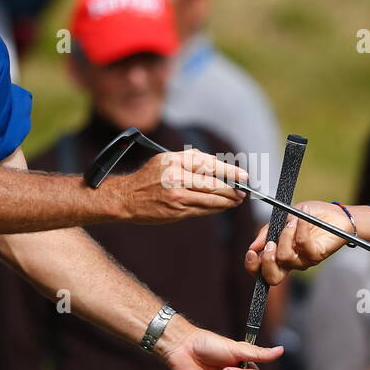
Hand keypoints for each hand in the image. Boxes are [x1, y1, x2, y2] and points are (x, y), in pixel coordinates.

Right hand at [113, 147, 247, 223]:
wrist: (126, 198)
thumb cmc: (148, 177)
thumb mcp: (165, 159)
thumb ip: (189, 158)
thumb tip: (215, 162)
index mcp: (175, 161)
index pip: (209, 165)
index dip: (230, 171)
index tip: (243, 175)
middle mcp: (176, 177)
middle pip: (213, 183)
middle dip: (232, 188)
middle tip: (243, 191)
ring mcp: (177, 196)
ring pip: (210, 199)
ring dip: (227, 201)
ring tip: (236, 200)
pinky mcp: (176, 211)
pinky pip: (202, 210)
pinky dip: (215, 208)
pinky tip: (222, 206)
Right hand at [244, 201, 352, 285]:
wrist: (334, 214)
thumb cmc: (309, 217)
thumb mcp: (283, 218)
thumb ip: (267, 231)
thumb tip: (254, 245)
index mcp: (279, 255)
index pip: (261, 270)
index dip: (253, 266)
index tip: (251, 252)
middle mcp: (291, 262)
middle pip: (272, 277)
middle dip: (266, 261)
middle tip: (269, 245)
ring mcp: (303, 260)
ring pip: (285, 257)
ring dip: (285, 236)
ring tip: (292, 221)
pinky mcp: (317, 254)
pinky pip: (303, 244)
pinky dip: (300, 229)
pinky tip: (301, 218)